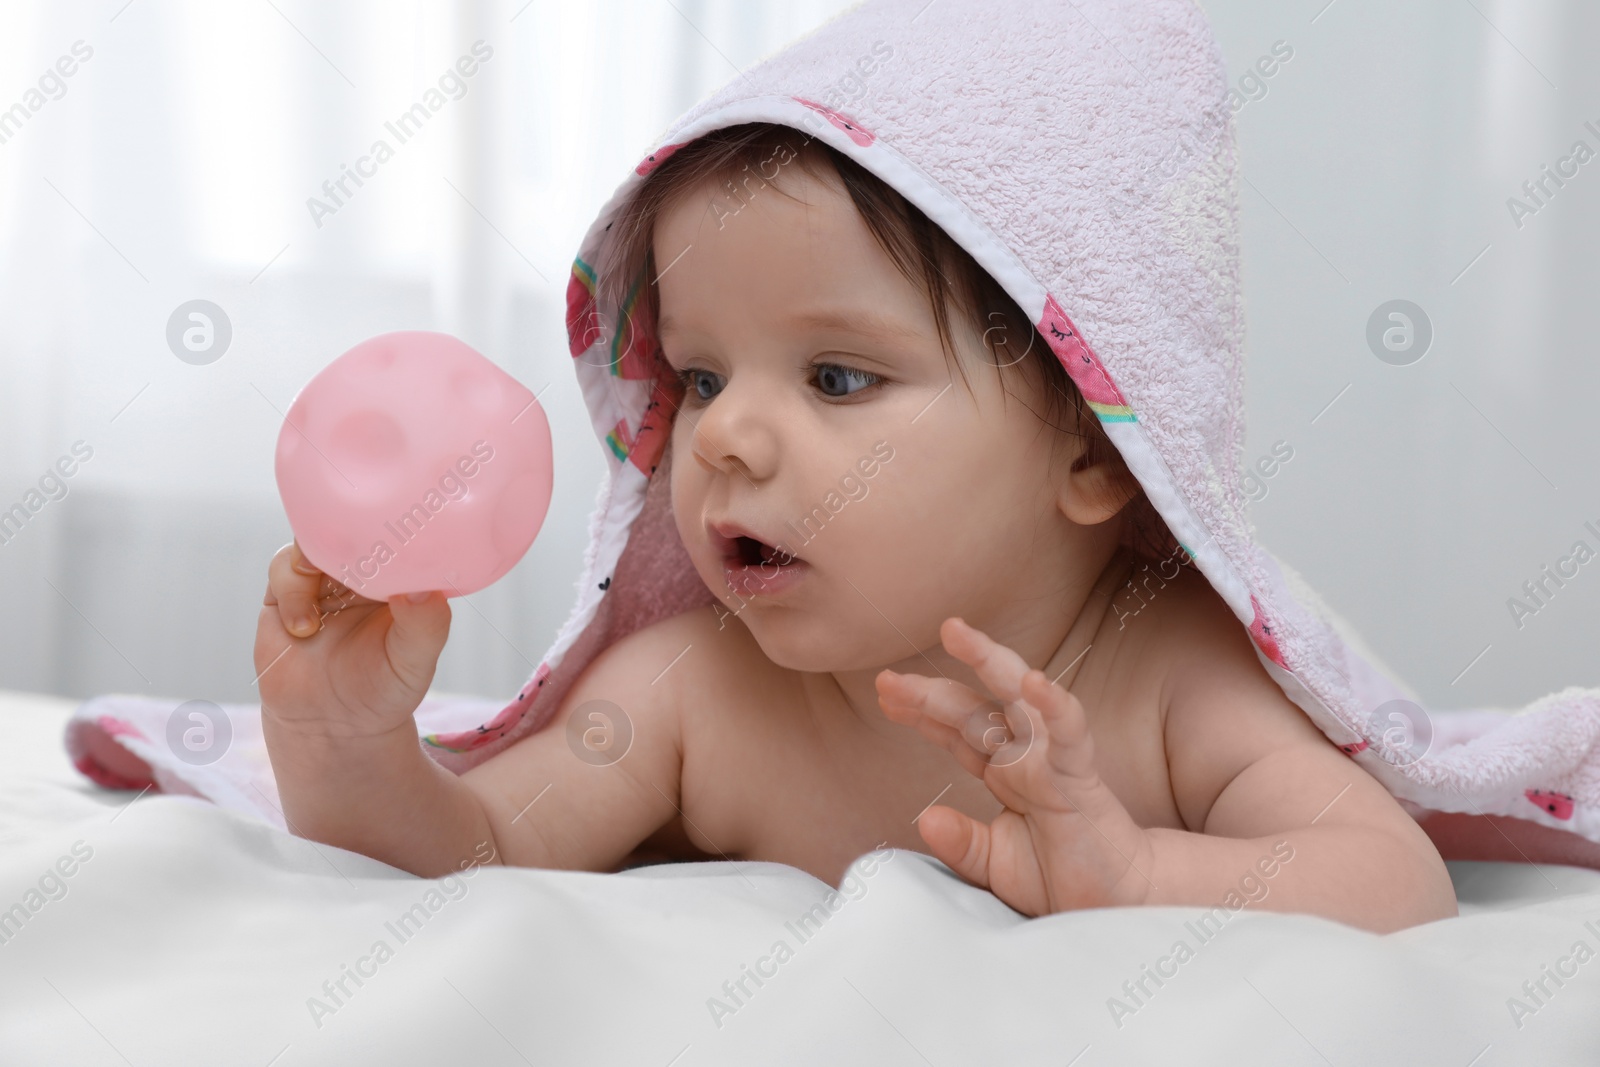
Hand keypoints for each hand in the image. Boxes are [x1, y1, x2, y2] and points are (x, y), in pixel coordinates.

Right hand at [254, 540, 450, 739]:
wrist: (331, 724)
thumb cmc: (384, 689)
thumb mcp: (413, 664)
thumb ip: (425, 628)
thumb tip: (424, 591)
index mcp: (401, 576)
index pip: (400, 535)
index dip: (393, 525)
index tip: (388, 536)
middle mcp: (363, 571)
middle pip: (353, 526)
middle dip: (347, 533)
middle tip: (348, 565)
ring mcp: (324, 579)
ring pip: (314, 540)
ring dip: (313, 562)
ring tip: (319, 614)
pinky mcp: (288, 592)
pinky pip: (284, 566)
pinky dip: (291, 588)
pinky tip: (303, 628)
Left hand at [875, 617, 1155, 916]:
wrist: (1115, 905)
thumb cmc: (1061, 876)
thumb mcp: (995, 864)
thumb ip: (962, 843)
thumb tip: (926, 818)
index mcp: (1002, 771)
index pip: (955, 731)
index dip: (921, 712)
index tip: (885, 694)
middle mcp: (1024, 756)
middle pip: (973, 708)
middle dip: (931, 689)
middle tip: (888, 677)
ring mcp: (1051, 760)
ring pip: (1018, 699)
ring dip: (989, 662)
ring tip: (956, 633)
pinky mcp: (1081, 776)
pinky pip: (1070, 734)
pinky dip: (1055, 706)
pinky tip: (1034, 681)